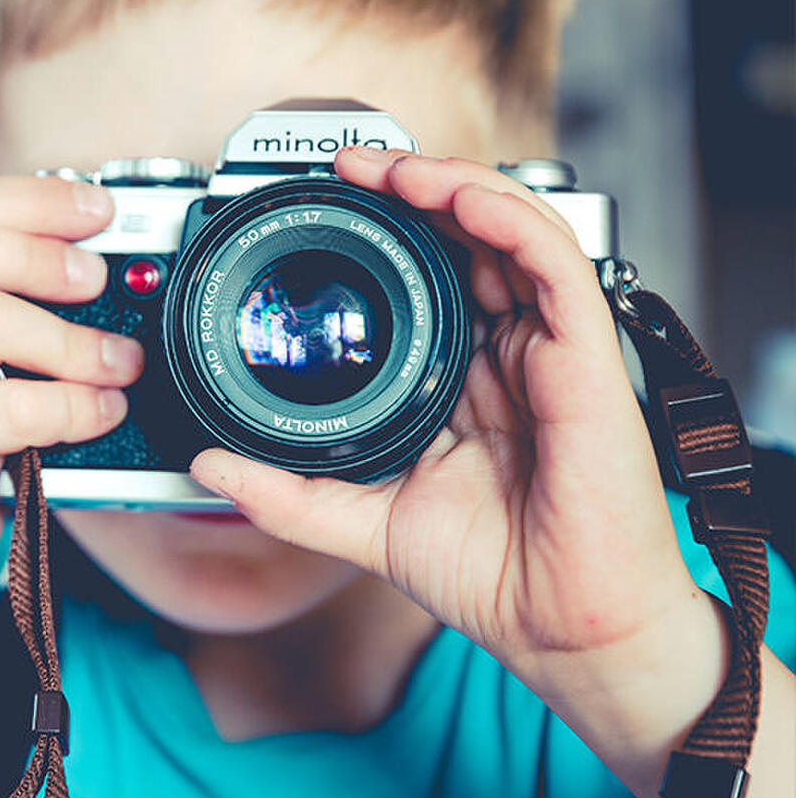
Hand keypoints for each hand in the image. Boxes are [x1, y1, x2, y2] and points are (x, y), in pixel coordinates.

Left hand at [190, 150, 700, 677]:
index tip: (327, 207)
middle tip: (349, 167)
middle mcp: (508, 353)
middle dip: (411, 188)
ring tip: (388, 169)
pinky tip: (456, 197)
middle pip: (468, 239)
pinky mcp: (588, 357)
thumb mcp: (364, 522)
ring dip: (452, 185)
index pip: (432, 278)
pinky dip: (506, 219)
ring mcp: (549, 350)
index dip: (387, 233)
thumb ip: (288, 493)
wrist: (562, 630)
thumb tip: (210, 464)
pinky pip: (554, 264)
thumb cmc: (491, 574)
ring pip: (512, 231)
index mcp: (465, 380)